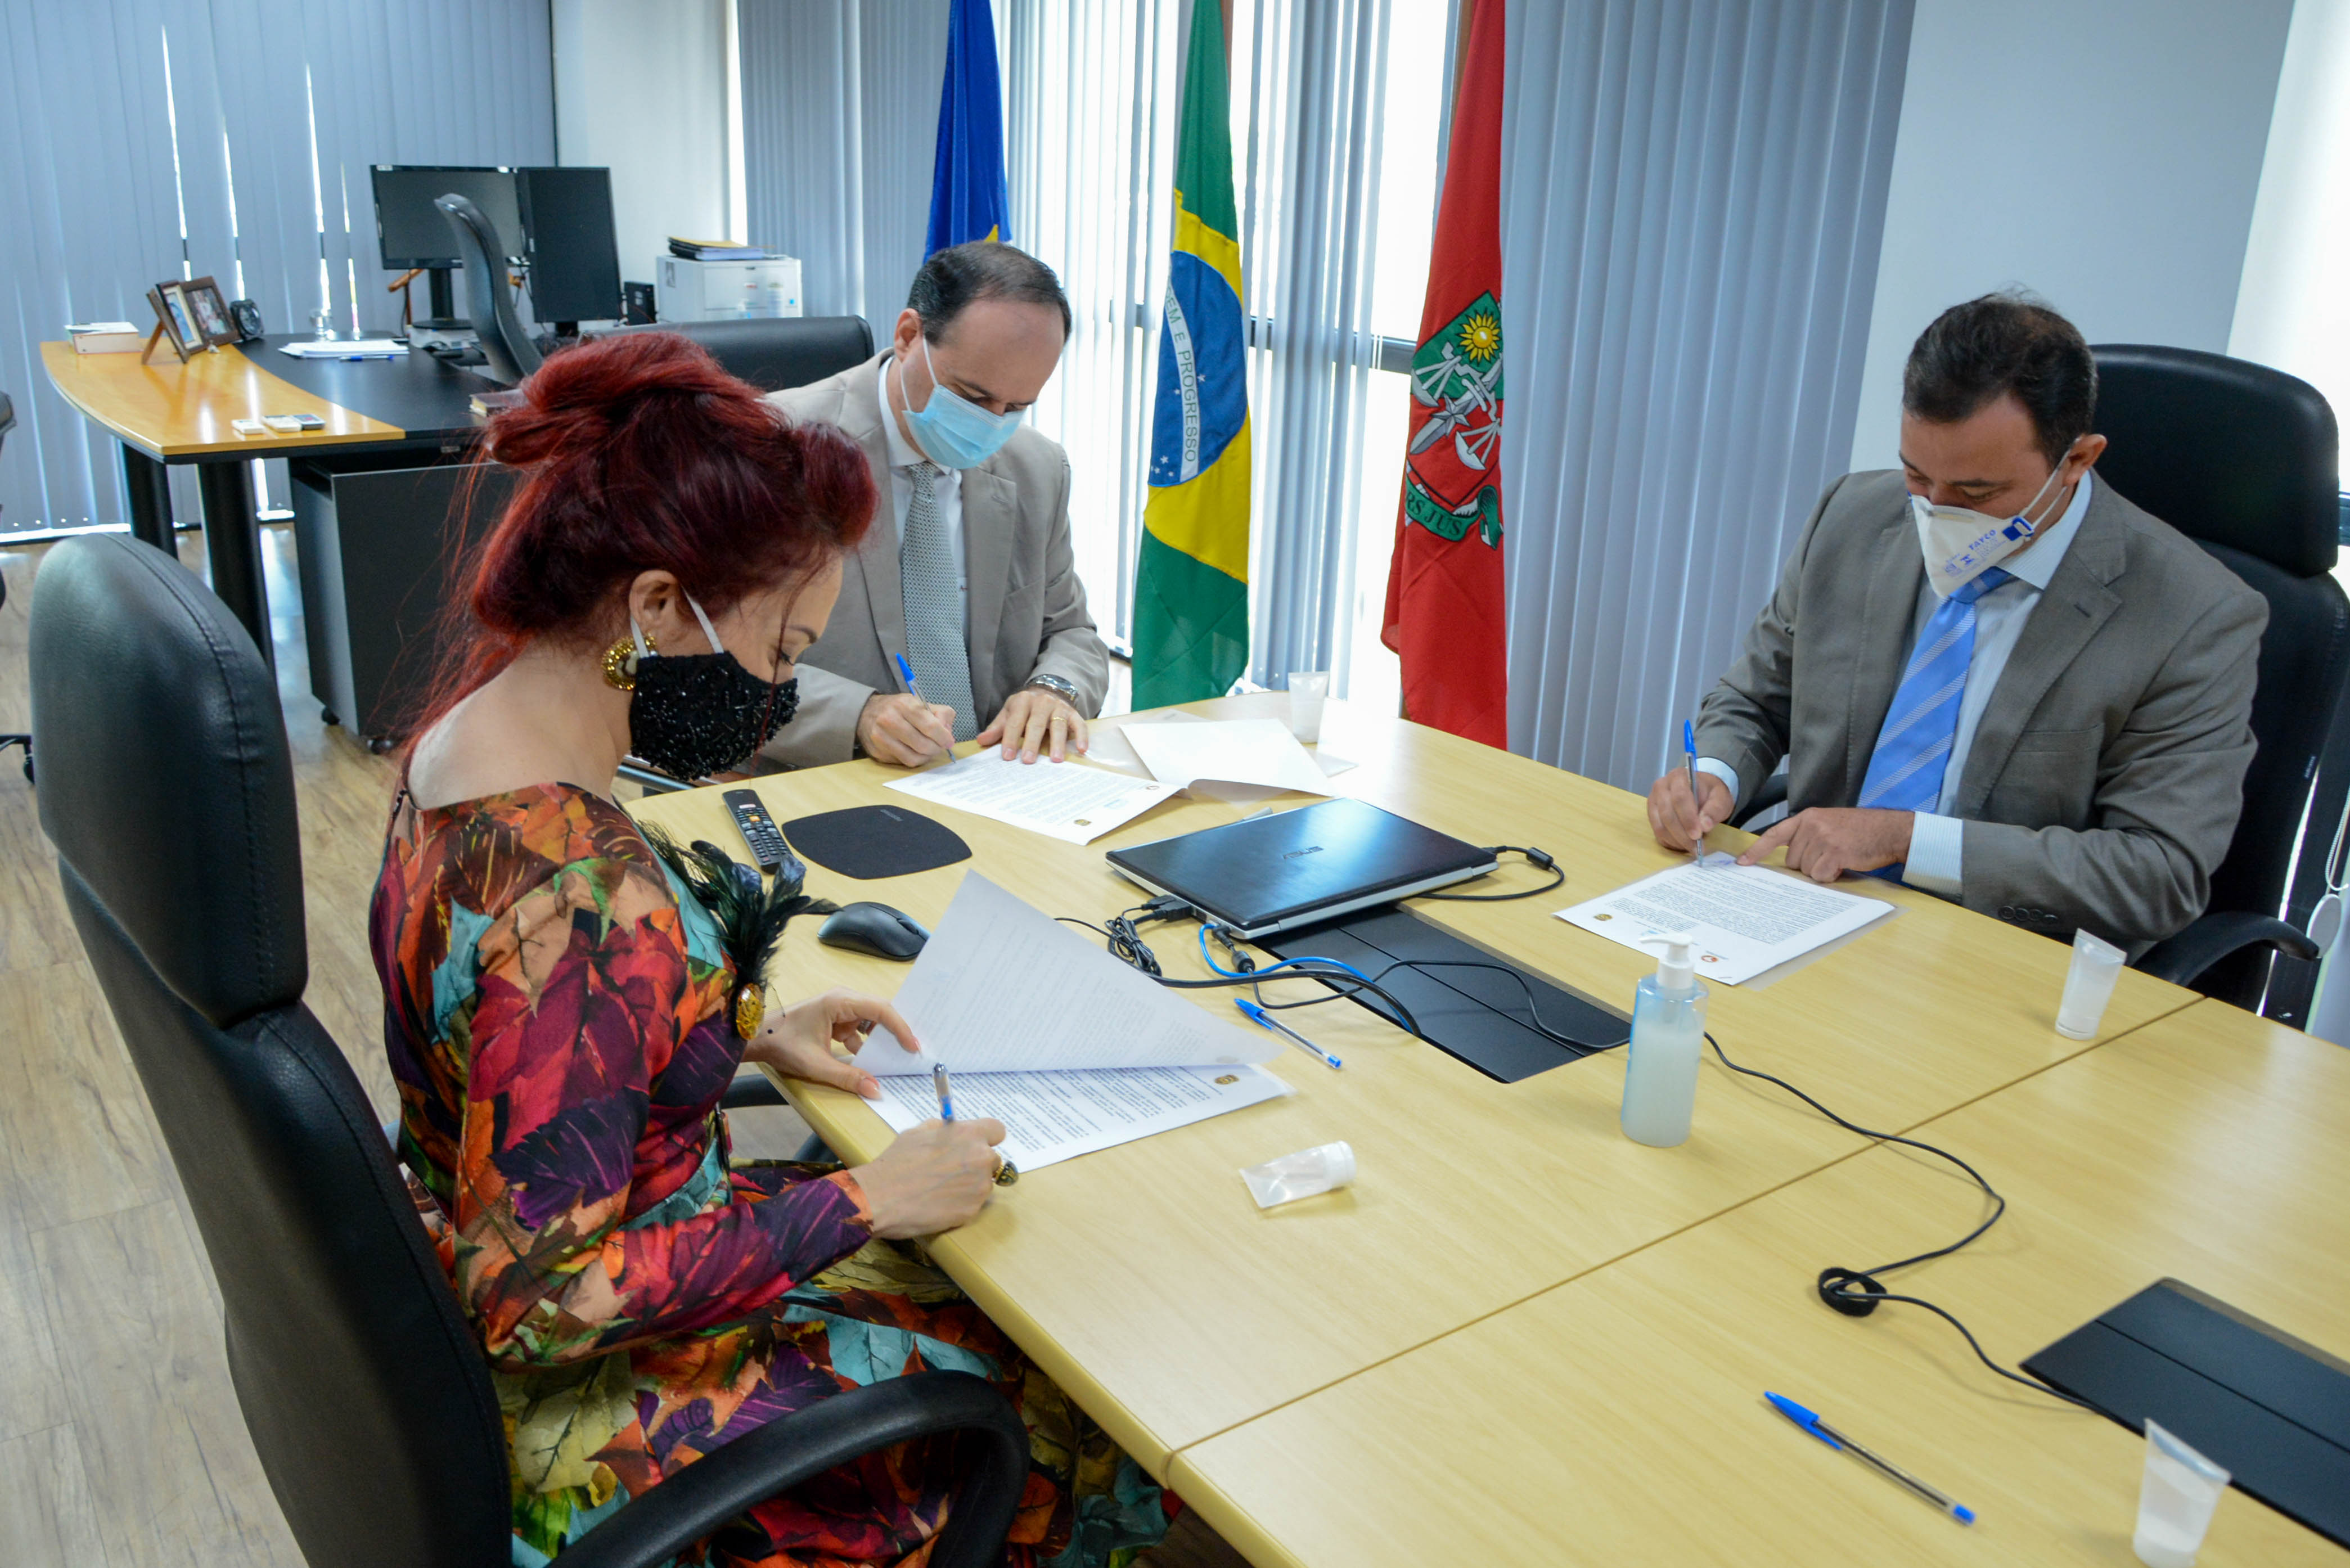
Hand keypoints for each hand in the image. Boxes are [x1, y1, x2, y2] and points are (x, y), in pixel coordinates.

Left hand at [743, 988, 914, 1098]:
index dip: (900, 1027)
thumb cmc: (782, 1044)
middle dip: (896, 1031)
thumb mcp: (816, 1065)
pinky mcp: (835, 1021)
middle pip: (879, 1012)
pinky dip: (867, 1045)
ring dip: (882, 1039)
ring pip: (871, 1021)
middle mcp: (842, 1000)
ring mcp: (839, 1010)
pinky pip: (859, 1030)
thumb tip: (876, 1090)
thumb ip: (848, 1077)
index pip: (880, 1009)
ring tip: (898, 1056)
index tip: (913, 1046)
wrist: (756, 1039)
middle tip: (913, 1050)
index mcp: (839, 1001)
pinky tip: (873, 1061)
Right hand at [854, 1117, 1007, 1237]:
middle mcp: (980, 1158)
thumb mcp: (916, 1133)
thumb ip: (941, 1129)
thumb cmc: (896, 1164)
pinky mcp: (972, 1210)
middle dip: (976, 1163)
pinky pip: (973, 1203)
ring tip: (941, 1189)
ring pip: (984, 1183)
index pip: (997, 1130)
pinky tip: (939, 1203)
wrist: (880, 1198)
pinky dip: (961, 1203)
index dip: (986, 1137)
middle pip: (992, 1159)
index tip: (976, 1144)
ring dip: (970, 1185)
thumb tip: (950, 1129)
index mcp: (968, 1134)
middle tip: (952, 1170)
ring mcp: (979, 1187)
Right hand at [858, 692, 958, 766]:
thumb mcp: (921, 702)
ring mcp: (881, 737)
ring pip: (913, 757)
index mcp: (904, 705)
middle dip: (936, 748)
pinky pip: (903, 762)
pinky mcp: (878, 751)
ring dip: (926, 756)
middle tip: (939, 746)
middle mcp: (890, 720)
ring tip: (929, 750)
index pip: (930, 726)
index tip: (949, 741)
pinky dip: (914, 759)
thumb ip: (941, 713)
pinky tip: (916, 752)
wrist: (867, 712)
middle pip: (922, 745)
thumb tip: (947, 732)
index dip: (944, 737)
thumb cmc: (899, 709)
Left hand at [977, 687, 1089, 762]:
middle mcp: (1042, 702)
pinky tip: (1081, 749)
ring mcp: (1059, 707)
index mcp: (1022, 701)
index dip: (1010, 739)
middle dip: (1031, 742)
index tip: (1007, 756)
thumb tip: (981, 741)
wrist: (1048, 689)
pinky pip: (1079, 724)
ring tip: (1055, 759)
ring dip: (1057, 742)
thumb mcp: (1009, 712)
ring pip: (1058, 725)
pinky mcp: (1073, 713)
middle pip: (1036, 723)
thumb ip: (998, 727)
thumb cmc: (1026, 707)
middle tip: (1028, 760)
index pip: (1015, 722)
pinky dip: (1082, 736)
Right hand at [1647, 769, 1734, 852]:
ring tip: (1692, 848)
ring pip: (1660, 826)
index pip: (1680, 798)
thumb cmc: (1710, 793)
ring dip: (1676, 841)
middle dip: (1682, 834)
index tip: (1698, 835)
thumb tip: (1704, 826)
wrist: (1701, 791)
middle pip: (1667, 814)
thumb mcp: (1720, 797)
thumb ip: (1715, 809)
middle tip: (1696, 847)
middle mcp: (1661, 787)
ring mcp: (1653, 801)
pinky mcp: (1652, 815)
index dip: (1688, 818)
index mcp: (1679, 777)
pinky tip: (1683, 845)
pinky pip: (1657, 833)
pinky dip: (1670, 842)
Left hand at [1737, 807, 1913, 882]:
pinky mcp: (1834, 851)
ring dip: (1823, 870)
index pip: (1774, 834)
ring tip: (1841, 857)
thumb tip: (1791, 860)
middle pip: (1793, 860)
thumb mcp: (1830, 824)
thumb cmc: (1861, 831)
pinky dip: (1833, 875)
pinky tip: (1845, 863)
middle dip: (1809, 864)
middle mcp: (1811, 825)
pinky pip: (1821, 875)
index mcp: (1808, 817)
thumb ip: (1809, 836)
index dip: (1757, 851)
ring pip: (1807, 870)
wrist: (1890, 830)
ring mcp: (1822, 838)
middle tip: (1831, 855)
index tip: (1742, 863)